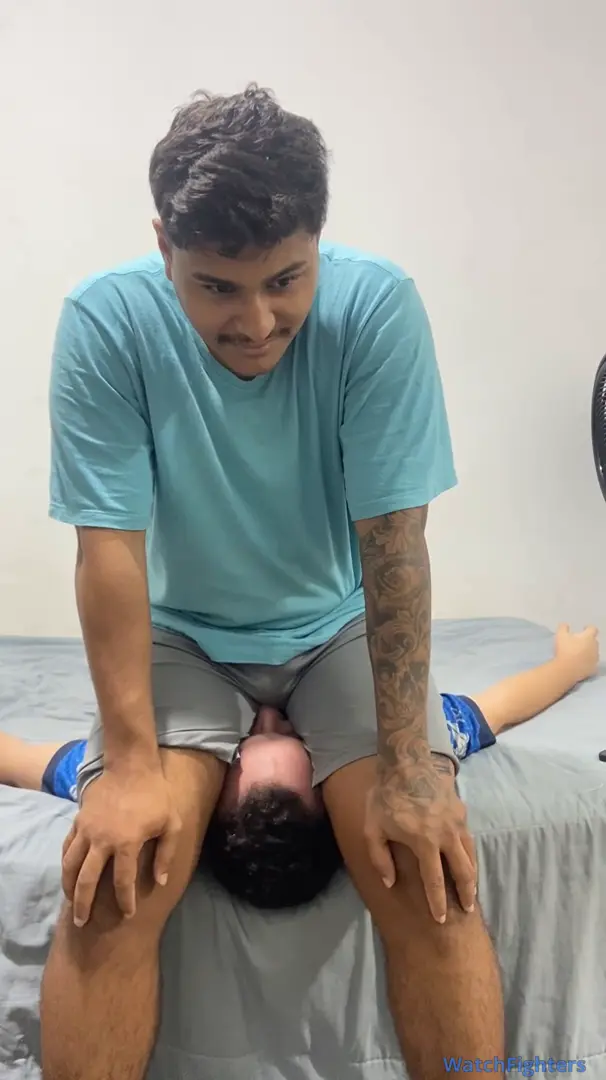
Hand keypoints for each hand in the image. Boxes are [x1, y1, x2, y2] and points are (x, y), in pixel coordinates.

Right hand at [62, 763, 180, 926]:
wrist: (131, 766)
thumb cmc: (155, 795)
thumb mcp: (171, 824)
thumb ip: (165, 854)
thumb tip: (159, 881)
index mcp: (126, 843)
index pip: (123, 882)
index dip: (125, 901)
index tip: (127, 914)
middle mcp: (102, 840)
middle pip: (87, 880)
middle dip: (84, 904)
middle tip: (83, 922)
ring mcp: (86, 830)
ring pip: (70, 865)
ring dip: (68, 886)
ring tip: (71, 902)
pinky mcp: (79, 820)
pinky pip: (67, 846)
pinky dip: (66, 862)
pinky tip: (69, 873)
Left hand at [364, 756, 475, 922]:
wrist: (407, 762)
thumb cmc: (386, 796)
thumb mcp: (373, 828)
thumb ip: (380, 858)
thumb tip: (390, 882)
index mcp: (425, 842)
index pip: (434, 880)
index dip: (438, 902)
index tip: (441, 918)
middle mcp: (446, 835)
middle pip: (463, 872)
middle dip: (465, 893)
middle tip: (467, 909)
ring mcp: (457, 822)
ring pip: (470, 855)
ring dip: (471, 874)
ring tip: (470, 888)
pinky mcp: (461, 811)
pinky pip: (468, 838)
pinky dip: (469, 854)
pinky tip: (466, 859)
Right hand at [554, 623, 598, 680]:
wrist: (566, 669)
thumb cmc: (564, 650)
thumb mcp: (560, 635)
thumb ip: (563, 627)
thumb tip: (565, 624)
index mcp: (588, 637)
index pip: (593, 629)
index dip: (588, 628)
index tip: (583, 628)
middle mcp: (595, 647)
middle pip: (594, 641)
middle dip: (588, 640)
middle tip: (578, 642)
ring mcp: (595, 659)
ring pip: (593, 653)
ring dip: (588, 652)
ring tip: (579, 654)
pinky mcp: (592, 669)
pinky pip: (591, 664)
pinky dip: (587, 663)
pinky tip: (581, 664)